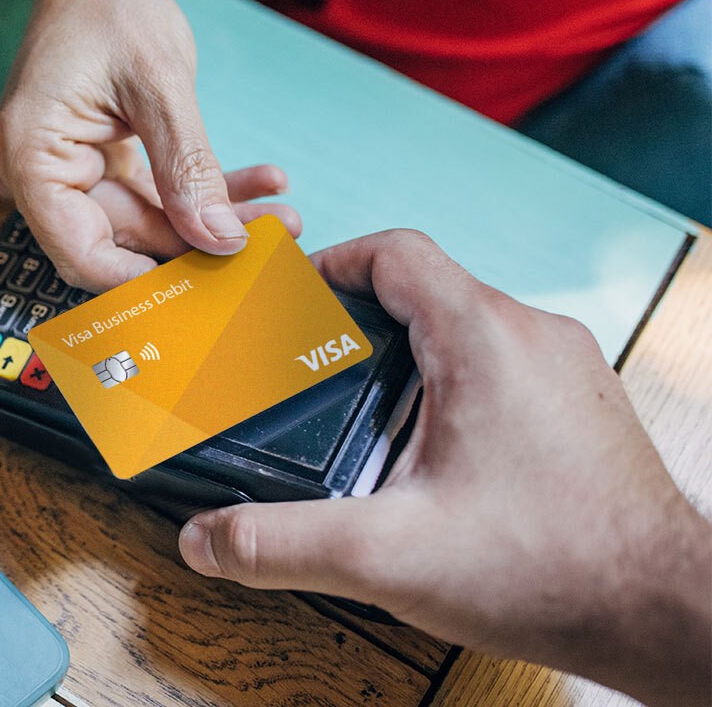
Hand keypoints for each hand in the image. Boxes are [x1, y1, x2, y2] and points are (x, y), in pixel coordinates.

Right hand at [0, 0, 299, 291]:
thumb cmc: (108, 7)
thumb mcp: (159, 85)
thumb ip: (188, 167)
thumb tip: (219, 237)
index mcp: (30, 159)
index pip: (79, 252)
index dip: (142, 280)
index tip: (208, 289)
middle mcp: (36, 175)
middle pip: (117, 240)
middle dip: (197, 242)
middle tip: (268, 240)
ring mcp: (63, 172)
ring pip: (141, 222)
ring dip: (209, 218)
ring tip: (276, 214)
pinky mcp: (92, 165)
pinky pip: (146, 196)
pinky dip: (197, 194)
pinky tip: (252, 190)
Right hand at [176, 231, 711, 706]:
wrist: (664, 614)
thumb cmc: (553, 571)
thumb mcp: (386, 557)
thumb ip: (280, 542)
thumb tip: (204, 538)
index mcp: (484, 340)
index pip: (395, 253)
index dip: (329, 266)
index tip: (286, 299)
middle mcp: (534, 339)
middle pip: (426, 292)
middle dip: (356, 325)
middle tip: (303, 369)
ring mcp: (568, 374)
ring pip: (466, 334)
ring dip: (406, 365)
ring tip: (356, 421)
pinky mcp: (583, 412)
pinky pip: (503, 373)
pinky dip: (452, 395)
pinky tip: (427, 463)